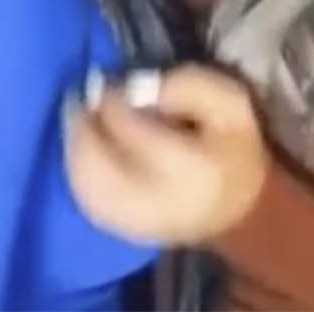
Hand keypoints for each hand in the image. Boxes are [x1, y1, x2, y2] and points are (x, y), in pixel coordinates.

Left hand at [62, 63, 268, 245]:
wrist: (238, 208)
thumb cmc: (234, 149)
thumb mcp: (231, 103)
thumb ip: (191, 87)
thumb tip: (142, 88)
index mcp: (189, 167)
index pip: (133, 131)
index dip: (113, 102)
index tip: (110, 82)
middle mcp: (158, 200)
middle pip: (99, 161)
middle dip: (84, 126)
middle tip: (84, 100)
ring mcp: (136, 221)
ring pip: (86, 182)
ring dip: (76, 147)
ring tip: (81, 121)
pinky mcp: (123, 230)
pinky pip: (88, 201)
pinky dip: (79, 172)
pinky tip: (86, 152)